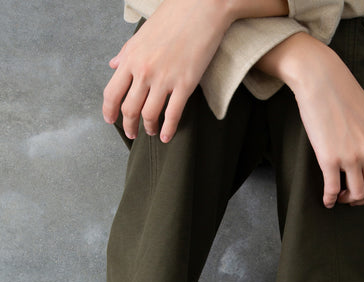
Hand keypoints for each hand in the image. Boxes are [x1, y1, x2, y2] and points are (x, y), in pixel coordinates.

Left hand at [102, 0, 231, 141]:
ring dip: (148, 128)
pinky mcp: (185, 85)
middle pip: (129, 109)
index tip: (110, 120)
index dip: (109, 110)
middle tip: (131, 133)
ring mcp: (164, 79)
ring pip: (149, 115)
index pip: (112, 92)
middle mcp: (144, 71)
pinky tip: (166, 136)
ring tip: (150, 132)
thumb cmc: (174, 16)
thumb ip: (126, 52)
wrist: (202, 8)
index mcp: (131, 58)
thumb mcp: (142, 33)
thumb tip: (113, 64)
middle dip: (128, 125)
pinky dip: (168, 130)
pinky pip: (172, 115)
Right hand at [257, 33, 363, 207]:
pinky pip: (332, 190)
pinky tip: (326, 200)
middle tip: (351, 195)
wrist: (322, 80)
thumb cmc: (344, 95)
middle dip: (363, 199)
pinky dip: (329, 200)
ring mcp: (351, 157)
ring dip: (348, 201)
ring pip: (357, 195)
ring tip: (339, 195)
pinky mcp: (329, 159)